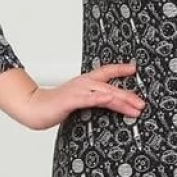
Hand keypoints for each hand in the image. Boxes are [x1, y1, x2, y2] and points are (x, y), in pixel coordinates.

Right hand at [15, 63, 145, 130]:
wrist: (34, 108)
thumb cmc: (53, 106)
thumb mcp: (76, 102)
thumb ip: (90, 101)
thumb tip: (105, 105)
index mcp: (85, 82)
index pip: (105, 72)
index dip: (120, 69)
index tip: (134, 69)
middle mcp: (84, 83)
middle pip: (111, 86)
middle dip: (129, 94)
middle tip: (142, 103)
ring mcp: (78, 91)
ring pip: (106, 93)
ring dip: (122, 99)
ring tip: (136, 108)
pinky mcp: (72, 100)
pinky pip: (91, 98)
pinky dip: (102, 98)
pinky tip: (111, 99)